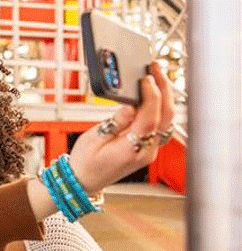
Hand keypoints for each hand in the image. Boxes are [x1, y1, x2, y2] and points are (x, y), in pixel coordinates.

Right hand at [68, 62, 175, 193]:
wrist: (83, 181)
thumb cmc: (85, 162)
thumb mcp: (92, 139)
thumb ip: (114, 123)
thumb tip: (130, 106)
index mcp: (131, 150)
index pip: (150, 119)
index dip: (151, 96)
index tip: (146, 78)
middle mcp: (147, 151)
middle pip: (166, 117)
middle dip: (164, 90)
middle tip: (155, 69)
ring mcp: (150, 150)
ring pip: (167, 120)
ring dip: (165, 97)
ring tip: (156, 77)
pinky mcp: (147, 147)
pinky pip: (160, 124)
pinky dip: (160, 107)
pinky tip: (153, 95)